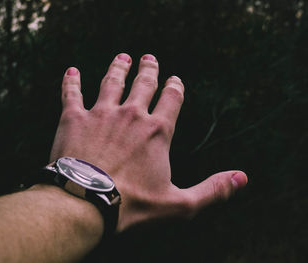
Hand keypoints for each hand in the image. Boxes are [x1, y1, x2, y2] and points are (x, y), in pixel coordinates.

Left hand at [50, 53, 247, 230]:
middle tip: (149, 58)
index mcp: (157, 131)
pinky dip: (72, 81)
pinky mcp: (74, 119)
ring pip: (112, 82)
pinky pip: (71, 93)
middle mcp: (131, 115)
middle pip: (143, 84)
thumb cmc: (132, 205)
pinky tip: (72, 71)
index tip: (175, 79)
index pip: (171, 99)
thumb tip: (242, 177)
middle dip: (149, 70)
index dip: (175, 87)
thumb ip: (213, 190)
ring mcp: (101, 113)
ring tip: (122, 58)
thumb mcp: (179, 204)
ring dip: (118, 68)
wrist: (86, 203)